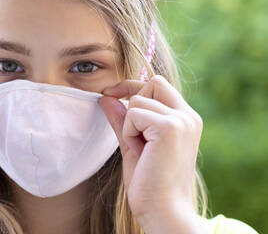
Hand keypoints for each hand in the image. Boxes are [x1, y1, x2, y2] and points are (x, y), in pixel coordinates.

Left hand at [98, 75, 203, 232]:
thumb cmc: (149, 182)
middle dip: (132, 102)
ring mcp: (181, 120)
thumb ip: (122, 120)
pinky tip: (141, 152)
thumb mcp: (133, 143)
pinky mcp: (170, 127)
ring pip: (138, 101)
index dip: (133, 87)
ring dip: (129, 125)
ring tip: (140, 150)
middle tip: (132, 134)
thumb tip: (106, 97)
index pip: (158, 85)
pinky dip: (129, 132)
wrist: (163, 210)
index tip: (111, 93)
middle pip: (152, 84)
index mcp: (186, 119)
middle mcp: (188, 116)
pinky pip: (134, 114)